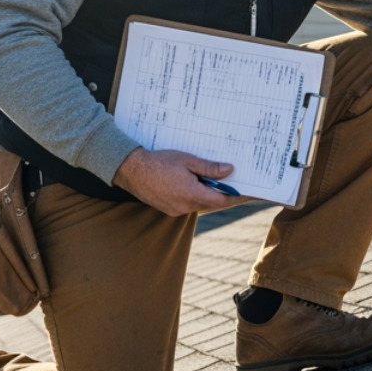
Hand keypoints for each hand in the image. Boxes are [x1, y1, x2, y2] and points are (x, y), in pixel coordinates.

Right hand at [113, 147, 234, 214]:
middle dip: (217, 191)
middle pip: (210, 202)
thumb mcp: (188, 160)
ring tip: (198, 175)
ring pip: (198, 204)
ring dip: (203, 193)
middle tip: (220, 175)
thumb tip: (230, 170)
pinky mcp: (168, 210)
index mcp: (192, 193)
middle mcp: (185, 206)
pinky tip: (186, 182)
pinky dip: (191, 196)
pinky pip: (187, 205)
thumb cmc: (160, 162)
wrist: (132, 170)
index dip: (231, 193)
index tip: (239, 186)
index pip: (221, 200)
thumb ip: (210, 168)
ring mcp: (176, 210)